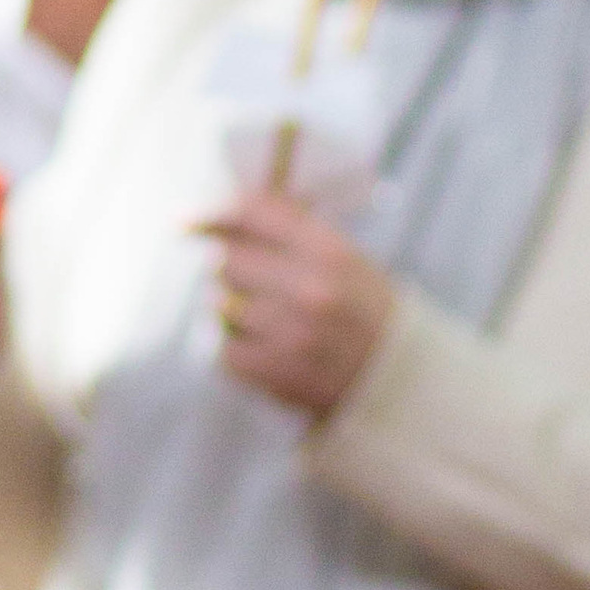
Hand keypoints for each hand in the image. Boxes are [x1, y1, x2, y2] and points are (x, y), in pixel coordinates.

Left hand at [202, 187, 393, 415]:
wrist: (399, 380)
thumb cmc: (364, 311)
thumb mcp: (346, 258)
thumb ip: (292, 230)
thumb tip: (226, 209)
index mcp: (329, 252)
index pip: (251, 214)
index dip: (213, 214)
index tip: (189, 223)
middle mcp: (309, 289)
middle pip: (226, 260)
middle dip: (230, 269)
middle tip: (251, 284)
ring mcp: (290, 333)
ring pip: (220, 305)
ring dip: (230, 310)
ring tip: (263, 319)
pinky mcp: (275, 372)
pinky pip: (223, 348)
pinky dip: (234, 348)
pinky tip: (262, 348)